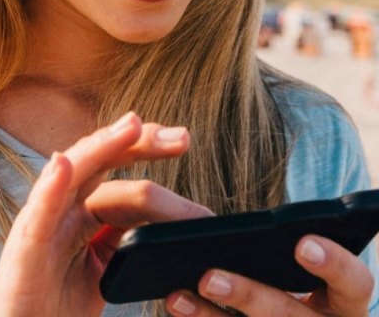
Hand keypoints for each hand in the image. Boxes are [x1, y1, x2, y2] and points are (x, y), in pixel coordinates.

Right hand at [0, 112, 213, 316]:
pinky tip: (64, 165)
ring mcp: (41, 222)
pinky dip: (50, 186)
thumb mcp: (107, 268)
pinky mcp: (25, 247)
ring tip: (132, 126)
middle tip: (178, 135)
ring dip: (101, 146)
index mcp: (81, 209)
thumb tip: (171, 224)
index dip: (145, 149)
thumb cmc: (57, 306)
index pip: (114, 166)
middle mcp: (60, 206)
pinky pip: (38, 213)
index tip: (182, 140)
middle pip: (98, 159)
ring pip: (70, 172)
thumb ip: (127, 238)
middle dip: (137, 141)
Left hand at [166, 235, 374, 315]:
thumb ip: (270, 249)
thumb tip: (210, 225)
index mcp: (343, 305)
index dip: (334, 264)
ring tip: (178, 297)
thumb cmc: (282, 291)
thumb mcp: (290, 272)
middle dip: (249, 296)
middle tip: (209, 277)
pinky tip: (178, 310)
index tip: (301, 244)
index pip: (355, 285)